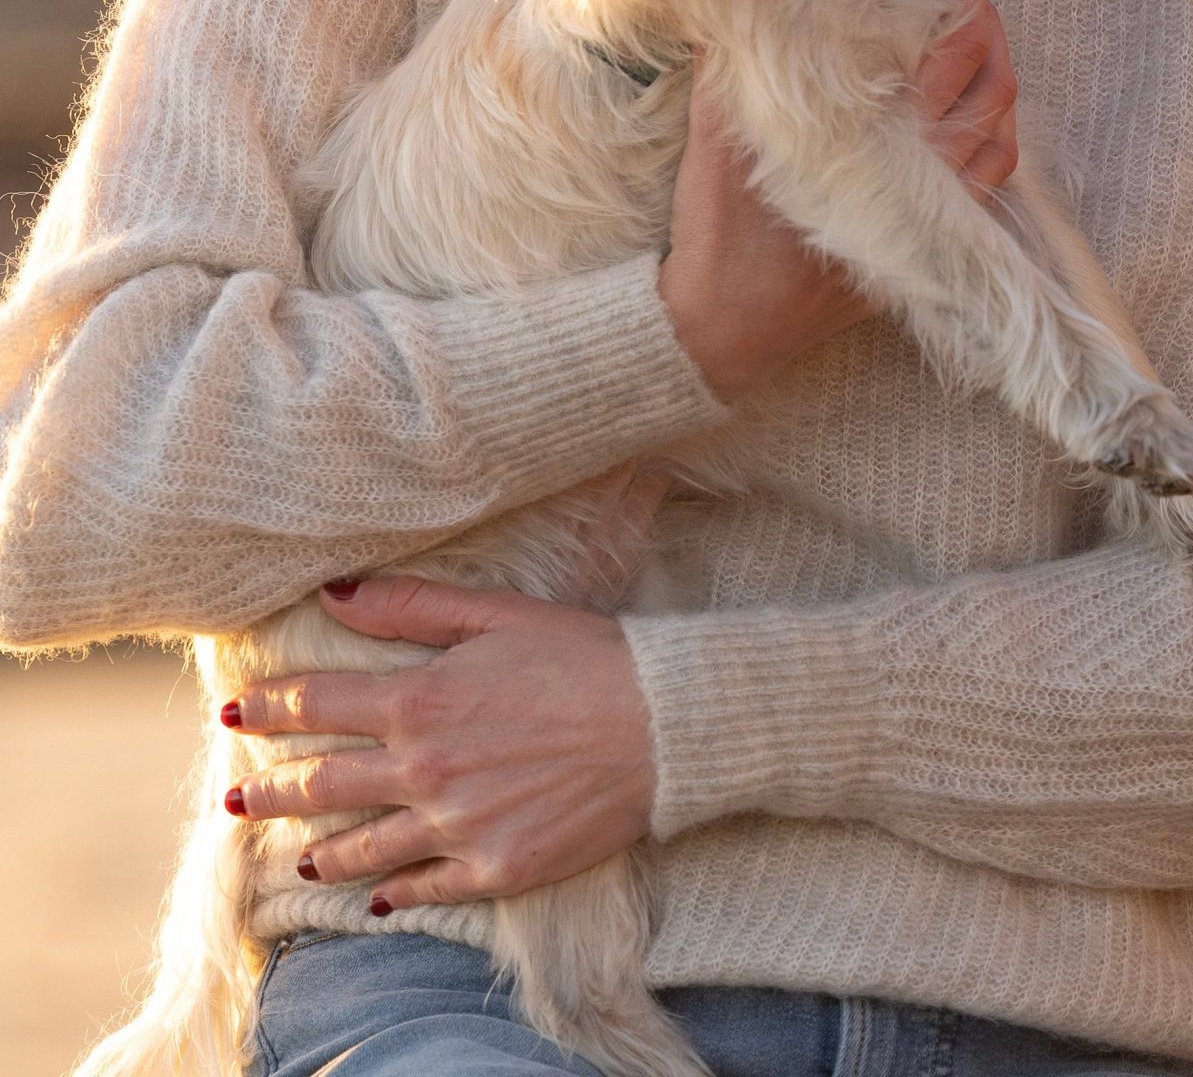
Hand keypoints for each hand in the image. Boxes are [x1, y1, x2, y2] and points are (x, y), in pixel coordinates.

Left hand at [222, 576, 652, 910]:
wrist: (661, 725)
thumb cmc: (582, 653)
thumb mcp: (495, 613)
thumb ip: (409, 606)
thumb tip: (333, 590)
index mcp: (419, 699)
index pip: (317, 704)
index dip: (269, 707)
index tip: (233, 713)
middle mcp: (424, 770)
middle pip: (322, 784)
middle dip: (270, 791)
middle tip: (234, 802)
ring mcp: (455, 827)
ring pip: (361, 847)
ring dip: (318, 850)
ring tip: (292, 855)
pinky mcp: (493, 869)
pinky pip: (423, 889)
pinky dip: (391, 893)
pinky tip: (373, 899)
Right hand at [656, 0, 1019, 402]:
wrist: (722, 327)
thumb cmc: (718, 231)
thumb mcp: (715, 135)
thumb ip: (730, 63)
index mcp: (876, 143)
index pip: (950, 54)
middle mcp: (919, 182)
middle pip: (992, 90)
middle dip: (988, 26)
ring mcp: (930, 219)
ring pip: (1002, 139)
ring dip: (1000, 80)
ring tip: (979, 34)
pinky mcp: (926, 249)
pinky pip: (987, 189)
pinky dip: (996, 139)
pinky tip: (975, 112)